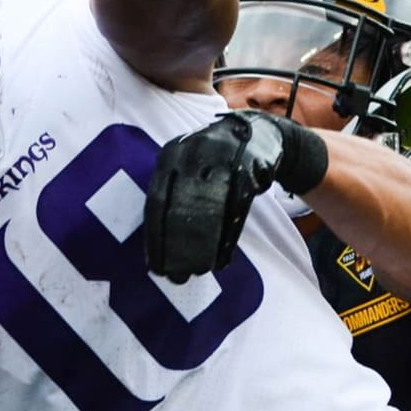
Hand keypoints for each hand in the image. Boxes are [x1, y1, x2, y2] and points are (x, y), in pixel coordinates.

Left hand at [144, 111, 310, 282]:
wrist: (256, 134)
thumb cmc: (212, 160)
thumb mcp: (186, 166)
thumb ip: (171, 194)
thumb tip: (156, 243)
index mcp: (170, 156)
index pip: (156, 201)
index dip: (155, 237)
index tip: (154, 266)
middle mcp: (192, 155)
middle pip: (180, 208)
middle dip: (176, 246)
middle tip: (175, 276)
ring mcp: (221, 160)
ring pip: (208, 211)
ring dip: (202, 245)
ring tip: (198, 271)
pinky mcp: (248, 171)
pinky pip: (235, 211)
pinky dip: (227, 237)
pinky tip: (222, 259)